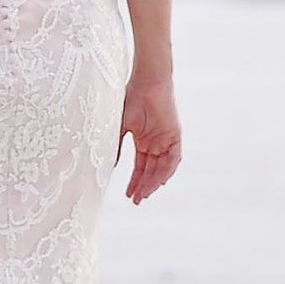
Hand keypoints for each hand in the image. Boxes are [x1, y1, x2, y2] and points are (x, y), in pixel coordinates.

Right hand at [119, 70, 180, 204]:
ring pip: (161, 168)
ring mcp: (166, 139)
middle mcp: (155, 142)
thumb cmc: (130, 98)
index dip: (134, 181)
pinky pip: (174, 158)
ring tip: (144, 195)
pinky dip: (168, 171)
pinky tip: (160, 181)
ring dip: (153, 182)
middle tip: (136, 201)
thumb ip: (115, 146)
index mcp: (143, 139)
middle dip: (143, 186)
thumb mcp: (120, 126)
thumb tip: (109, 166)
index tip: (128, 195)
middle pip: (150, 170)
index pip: (140, 166)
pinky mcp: (175, 136)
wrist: (147, 82)